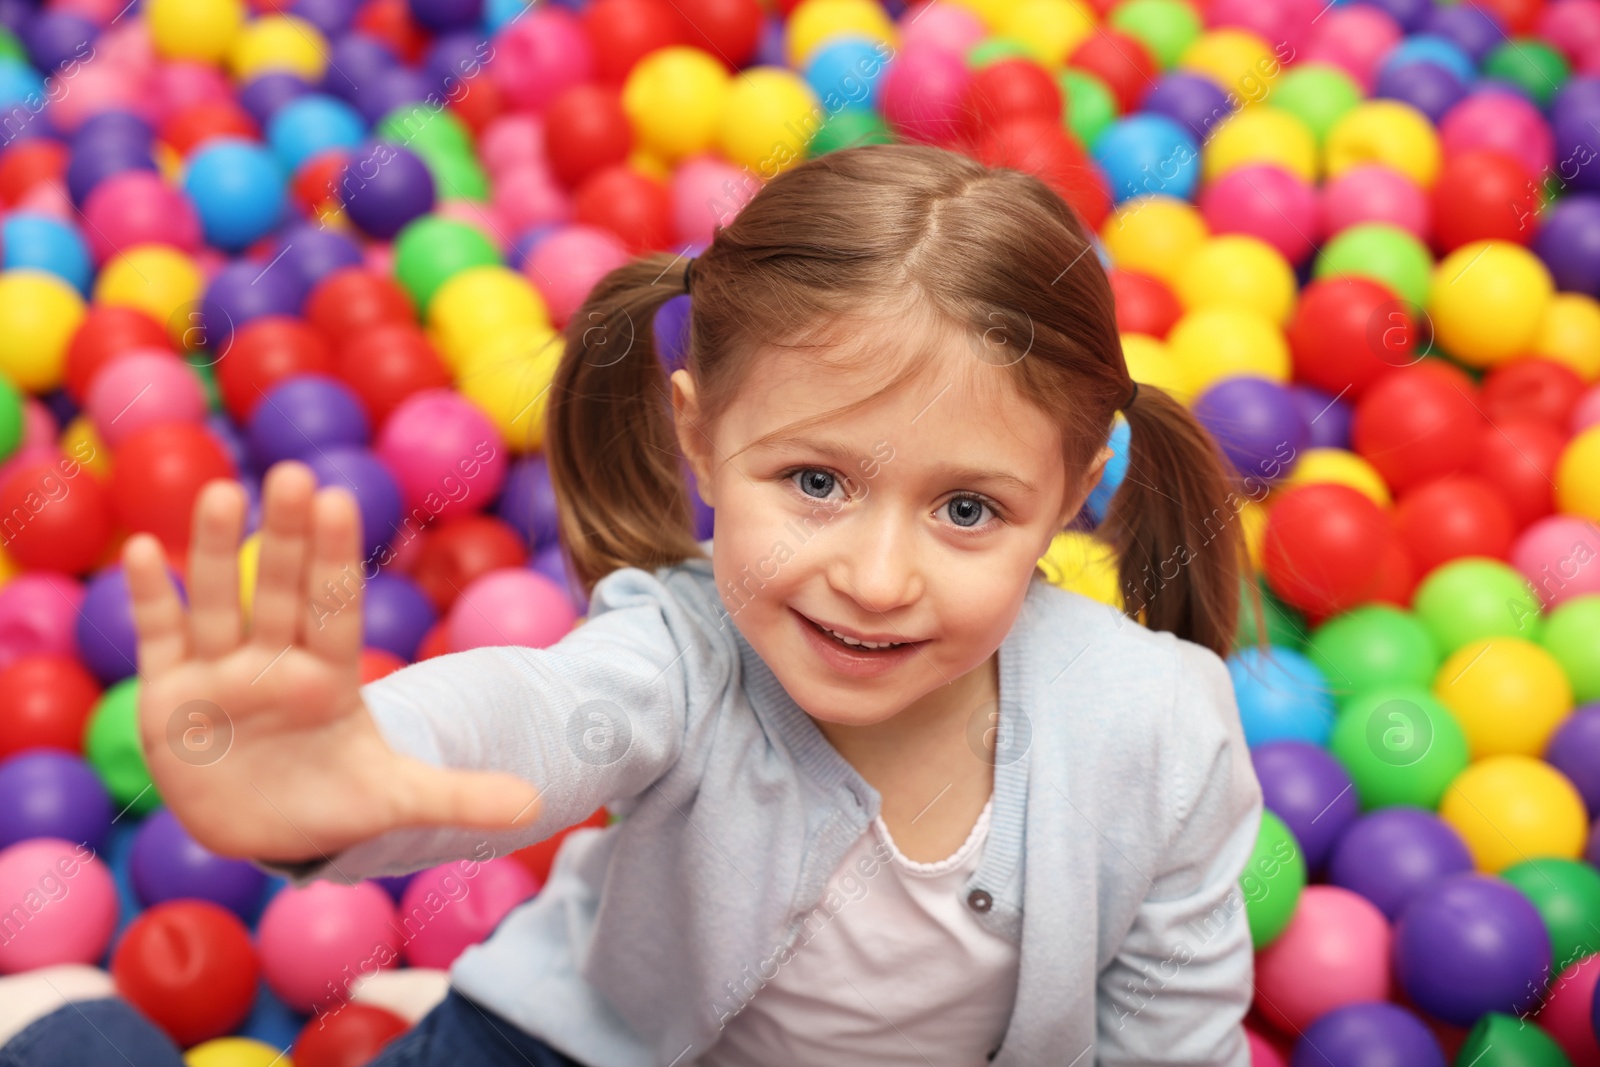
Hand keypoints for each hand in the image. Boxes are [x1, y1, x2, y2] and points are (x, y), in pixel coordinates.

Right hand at [123, 460, 541, 863]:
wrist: (265, 828)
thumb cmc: (333, 799)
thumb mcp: (397, 801)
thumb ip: (460, 796)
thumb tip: (536, 806)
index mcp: (331, 677)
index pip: (335, 608)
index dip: (334, 560)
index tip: (338, 499)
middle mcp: (275, 662)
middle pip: (280, 591)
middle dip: (284, 536)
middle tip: (293, 474)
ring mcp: (221, 674)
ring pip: (218, 603)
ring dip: (213, 551)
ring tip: (218, 491)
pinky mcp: (171, 695)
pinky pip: (160, 638)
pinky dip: (150, 599)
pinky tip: (143, 552)